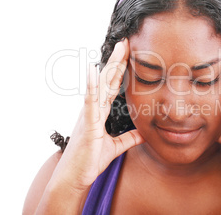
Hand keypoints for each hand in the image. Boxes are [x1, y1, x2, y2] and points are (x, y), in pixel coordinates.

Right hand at [51, 38, 144, 191]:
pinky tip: (93, 71)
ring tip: (117, 48)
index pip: (113, 86)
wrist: (75, 178)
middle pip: (107, 80)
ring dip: (109, 66)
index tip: (128, 54)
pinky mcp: (87, 124)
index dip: (120, 70)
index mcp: (99, 112)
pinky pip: (90, 102)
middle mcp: (93, 109)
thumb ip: (129, 138)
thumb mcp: (116, 147)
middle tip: (126, 42)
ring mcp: (89, 115)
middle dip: (117, 61)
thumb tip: (145, 133)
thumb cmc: (90, 162)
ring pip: (100, 85)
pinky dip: (91, 86)